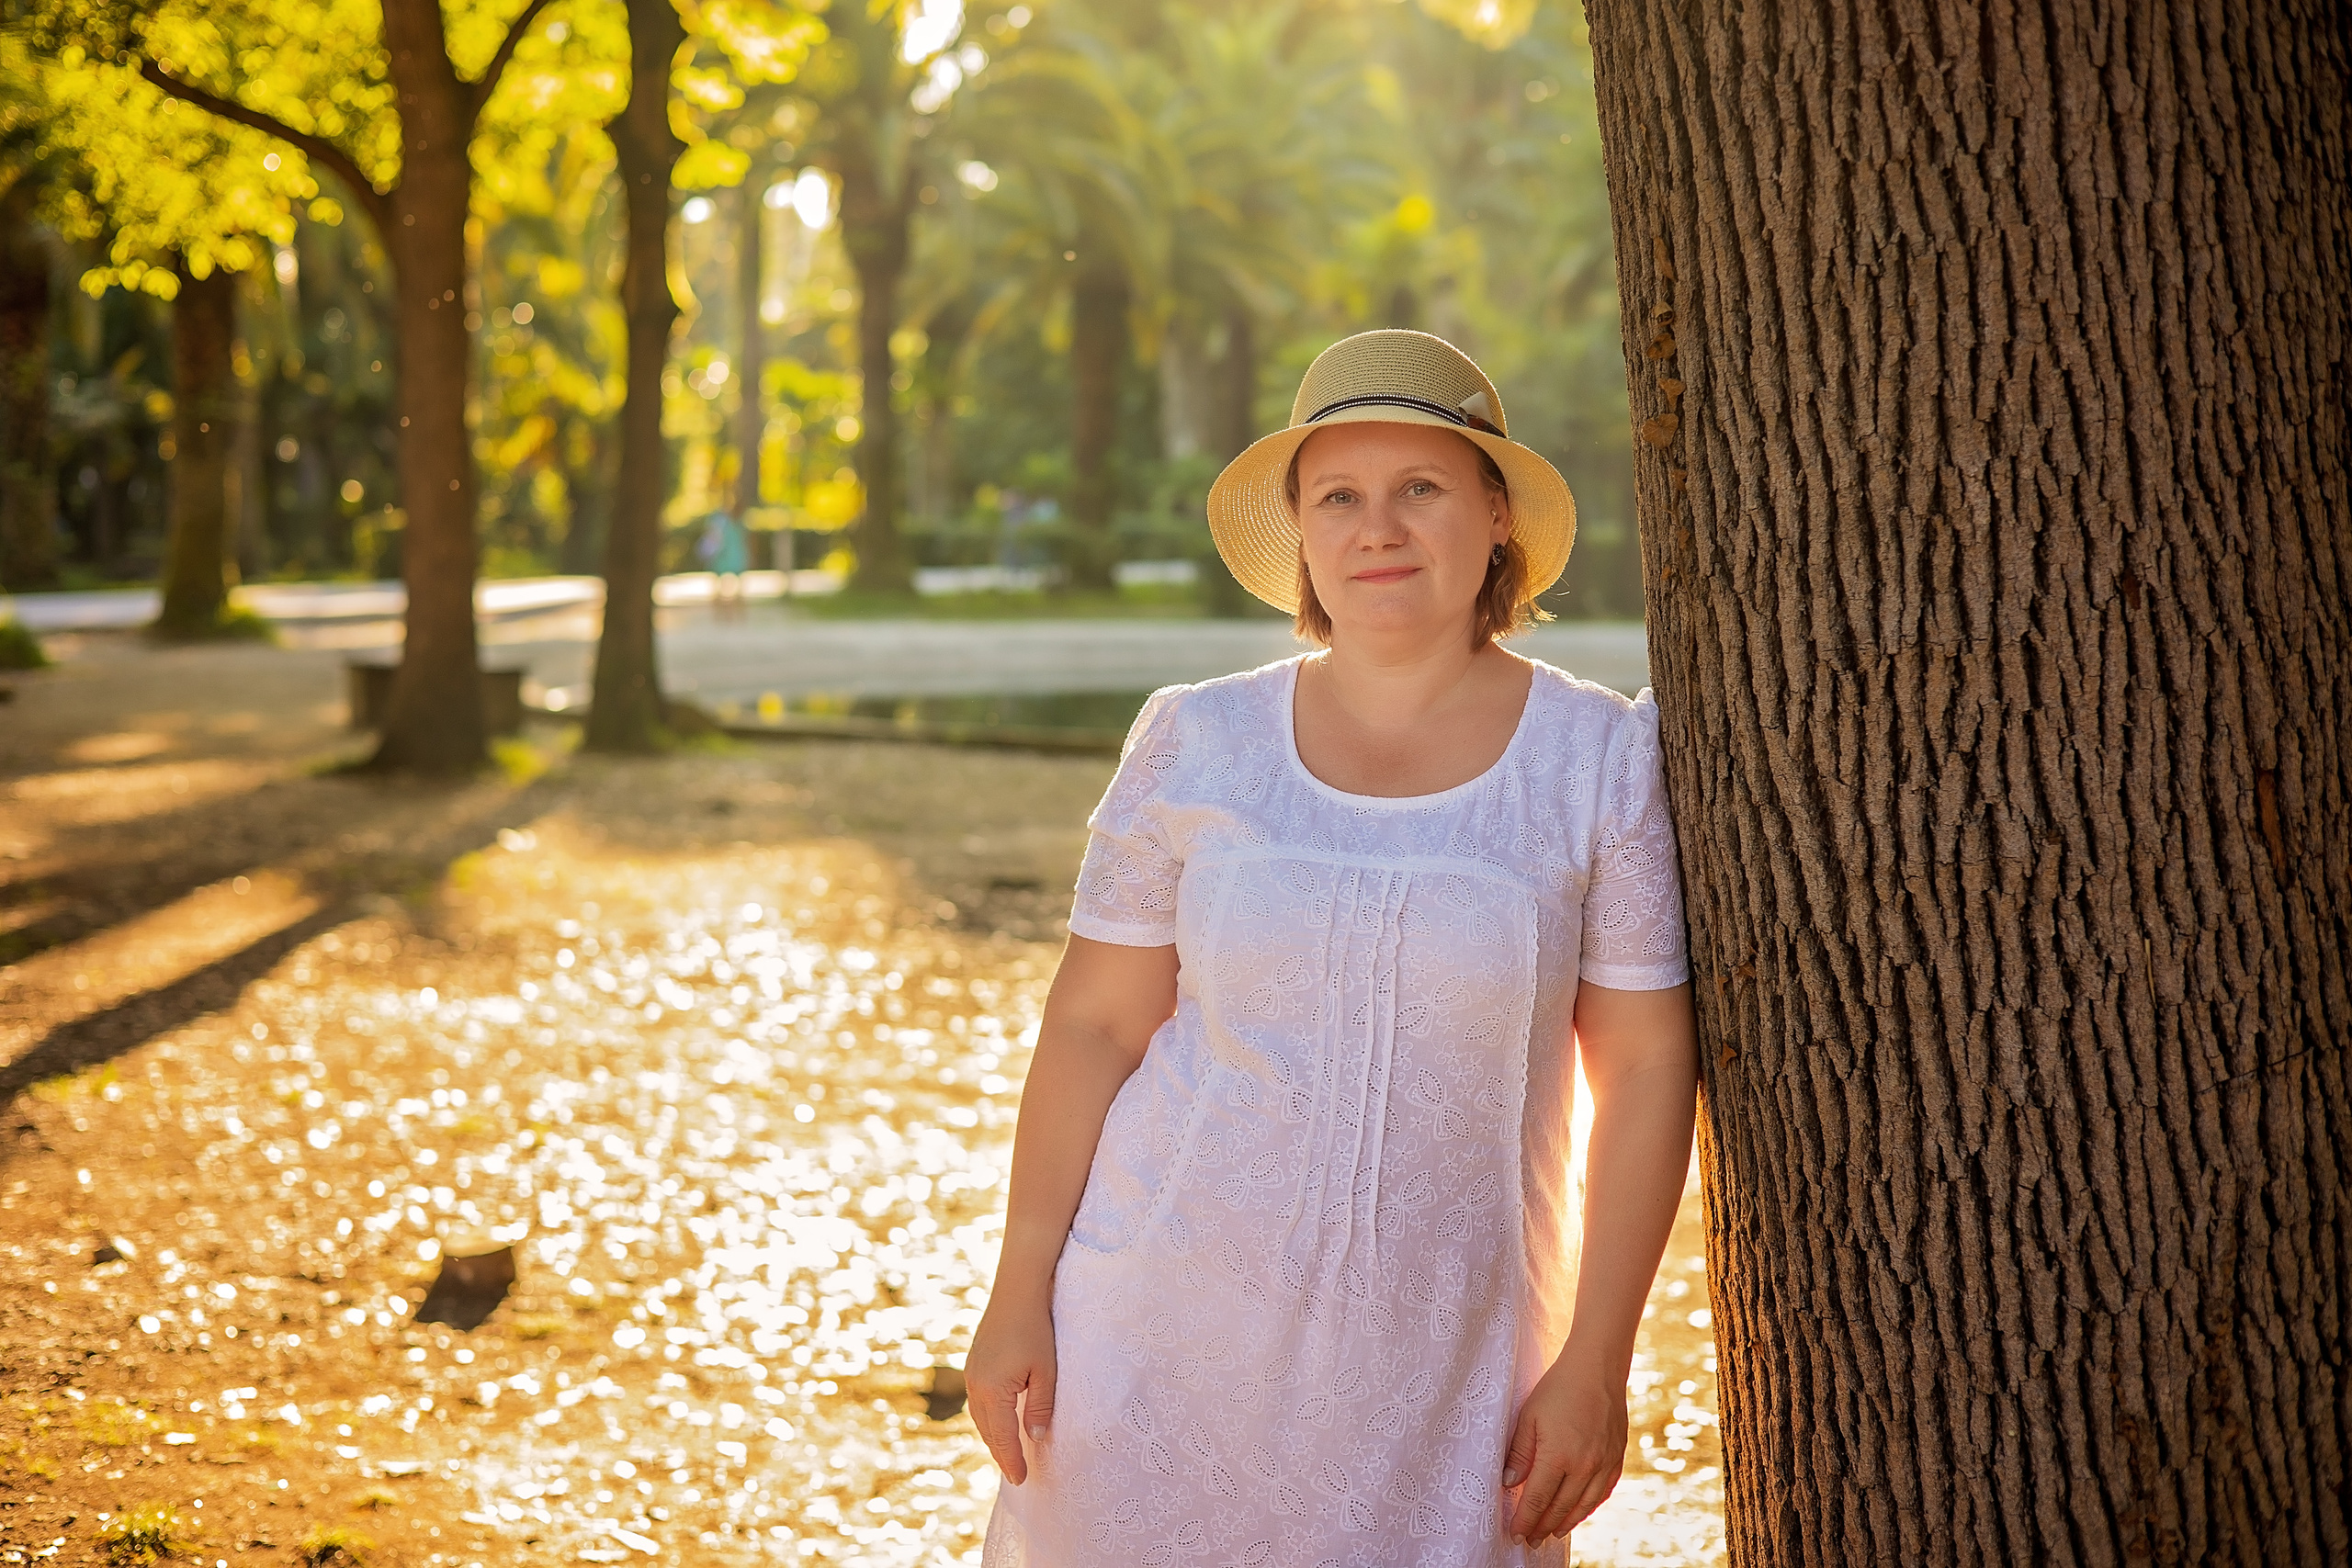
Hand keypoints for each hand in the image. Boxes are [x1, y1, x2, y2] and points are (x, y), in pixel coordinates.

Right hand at [966, 1291, 1057, 1484]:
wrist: (1015, 1291)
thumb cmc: (1035, 1329)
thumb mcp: (1046, 1371)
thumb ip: (1040, 1407)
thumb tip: (1035, 1438)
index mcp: (993, 1391)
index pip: (1002, 1437)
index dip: (1012, 1461)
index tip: (1021, 1480)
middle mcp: (975, 1386)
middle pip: (987, 1432)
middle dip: (1001, 1454)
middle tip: (1016, 1475)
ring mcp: (970, 1375)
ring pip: (979, 1418)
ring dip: (993, 1438)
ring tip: (1008, 1454)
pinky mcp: (972, 1365)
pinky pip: (978, 1403)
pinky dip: (988, 1419)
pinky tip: (999, 1422)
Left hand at [1500, 1349, 1626, 1545]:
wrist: (1597, 1369)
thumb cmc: (1558, 1389)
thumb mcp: (1528, 1417)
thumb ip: (1519, 1454)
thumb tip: (1509, 1485)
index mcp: (1558, 1456)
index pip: (1537, 1500)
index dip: (1525, 1520)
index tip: (1515, 1534)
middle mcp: (1584, 1466)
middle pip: (1559, 1508)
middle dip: (1542, 1527)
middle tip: (1530, 1540)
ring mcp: (1604, 1465)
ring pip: (1583, 1506)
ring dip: (1565, 1523)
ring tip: (1551, 1533)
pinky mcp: (1616, 1459)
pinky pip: (1602, 1494)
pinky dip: (1588, 1508)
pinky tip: (1578, 1513)